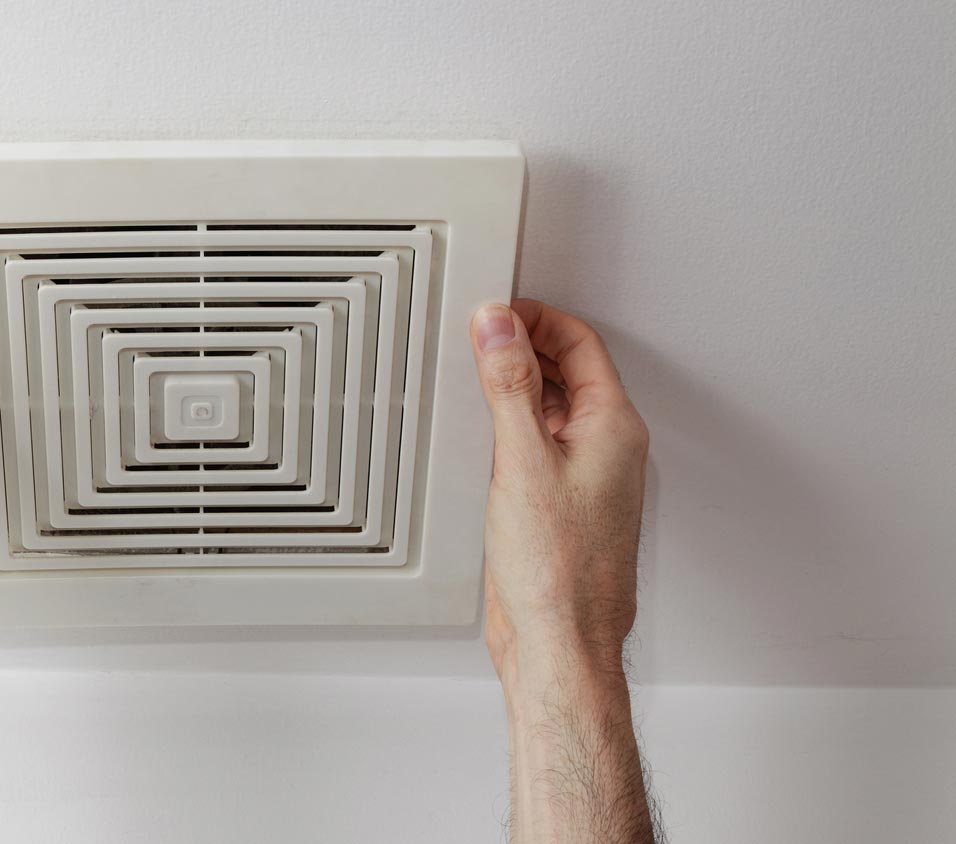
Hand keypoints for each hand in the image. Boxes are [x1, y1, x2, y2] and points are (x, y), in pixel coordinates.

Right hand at [468, 300, 648, 684]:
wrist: (559, 644)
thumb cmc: (558, 570)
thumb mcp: (522, 460)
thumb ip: (509, 386)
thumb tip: (499, 325)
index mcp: (613, 429)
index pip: (581, 345)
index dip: (537, 318)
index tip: (495, 310)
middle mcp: (605, 450)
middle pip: (568, 372)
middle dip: (523, 347)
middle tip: (476, 337)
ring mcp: (583, 479)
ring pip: (550, 410)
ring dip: (514, 388)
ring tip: (471, 377)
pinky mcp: (557, 506)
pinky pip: (536, 446)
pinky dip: (507, 428)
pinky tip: (476, 435)